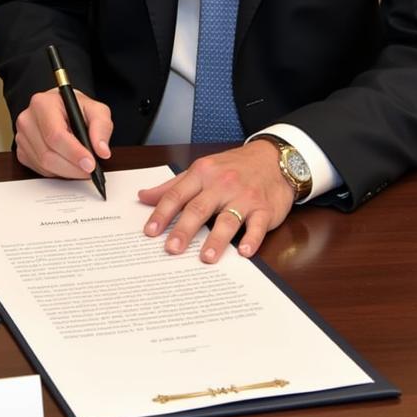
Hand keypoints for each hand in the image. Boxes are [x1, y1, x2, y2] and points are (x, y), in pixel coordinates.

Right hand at [14, 88, 112, 177]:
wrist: (59, 107)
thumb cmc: (75, 108)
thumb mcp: (96, 110)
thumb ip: (101, 127)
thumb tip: (102, 151)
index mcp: (43, 104)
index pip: (55, 135)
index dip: (74, 153)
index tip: (90, 163)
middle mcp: (27, 119)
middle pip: (48, 154)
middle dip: (72, 167)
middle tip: (90, 170)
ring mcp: (22, 136)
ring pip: (44, 165)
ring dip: (67, 171)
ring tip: (81, 166)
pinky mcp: (21, 151)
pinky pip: (40, 170)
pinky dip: (57, 172)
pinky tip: (67, 163)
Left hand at [138, 140, 295, 262]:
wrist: (273, 159)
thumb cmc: (232, 167)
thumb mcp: (201, 170)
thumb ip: (172, 186)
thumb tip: (143, 197)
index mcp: (202, 174)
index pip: (177, 195)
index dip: (162, 213)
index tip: (150, 231)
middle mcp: (222, 185)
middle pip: (198, 209)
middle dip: (183, 230)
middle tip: (171, 249)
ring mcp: (244, 197)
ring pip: (227, 219)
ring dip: (216, 239)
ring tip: (206, 257)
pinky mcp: (265, 208)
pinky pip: (258, 225)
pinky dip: (251, 239)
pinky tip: (243, 252)